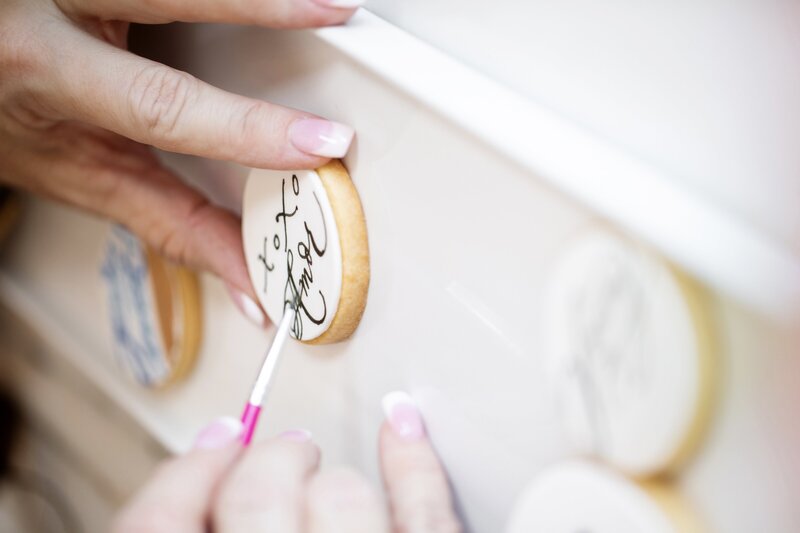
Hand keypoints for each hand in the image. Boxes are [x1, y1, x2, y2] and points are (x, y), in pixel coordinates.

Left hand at [0, 0, 357, 317]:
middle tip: (335, 16)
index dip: (247, 127)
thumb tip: (250, 280)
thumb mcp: (88, 179)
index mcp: (45, 73)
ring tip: (320, 3)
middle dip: (263, 6)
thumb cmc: (14, 127)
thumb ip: (175, 225)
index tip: (317, 144)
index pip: (162, 105)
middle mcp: (51, 7)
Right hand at [113, 392, 462, 532]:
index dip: (182, 474)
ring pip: (339, 494)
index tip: (217, 441)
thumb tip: (207, 454)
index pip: (158, 521)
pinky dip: (415, 460)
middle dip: (266, 463)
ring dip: (329, 479)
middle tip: (277, 457)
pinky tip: (400, 426)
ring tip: (324, 481)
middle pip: (258, 491)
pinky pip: (426, 511)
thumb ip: (181, 520)